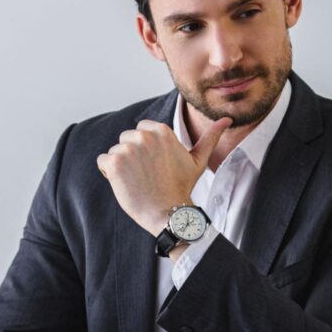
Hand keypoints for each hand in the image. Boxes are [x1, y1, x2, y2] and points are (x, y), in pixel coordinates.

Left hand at [96, 117, 231, 234]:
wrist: (168, 213)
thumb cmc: (182, 187)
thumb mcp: (198, 160)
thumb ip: (210, 137)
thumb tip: (227, 119)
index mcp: (161, 130)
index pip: (141, 131)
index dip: (145, 149)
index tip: (156, 166)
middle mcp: (143, 136)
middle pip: (126, 139)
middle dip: (133, 155)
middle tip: (148, 175)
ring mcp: (127, 148)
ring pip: (115, 151)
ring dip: (121, 165)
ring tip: (138, 181)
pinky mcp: (113, 162)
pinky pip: (103, 162)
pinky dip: (109, 173)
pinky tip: (126, 184)